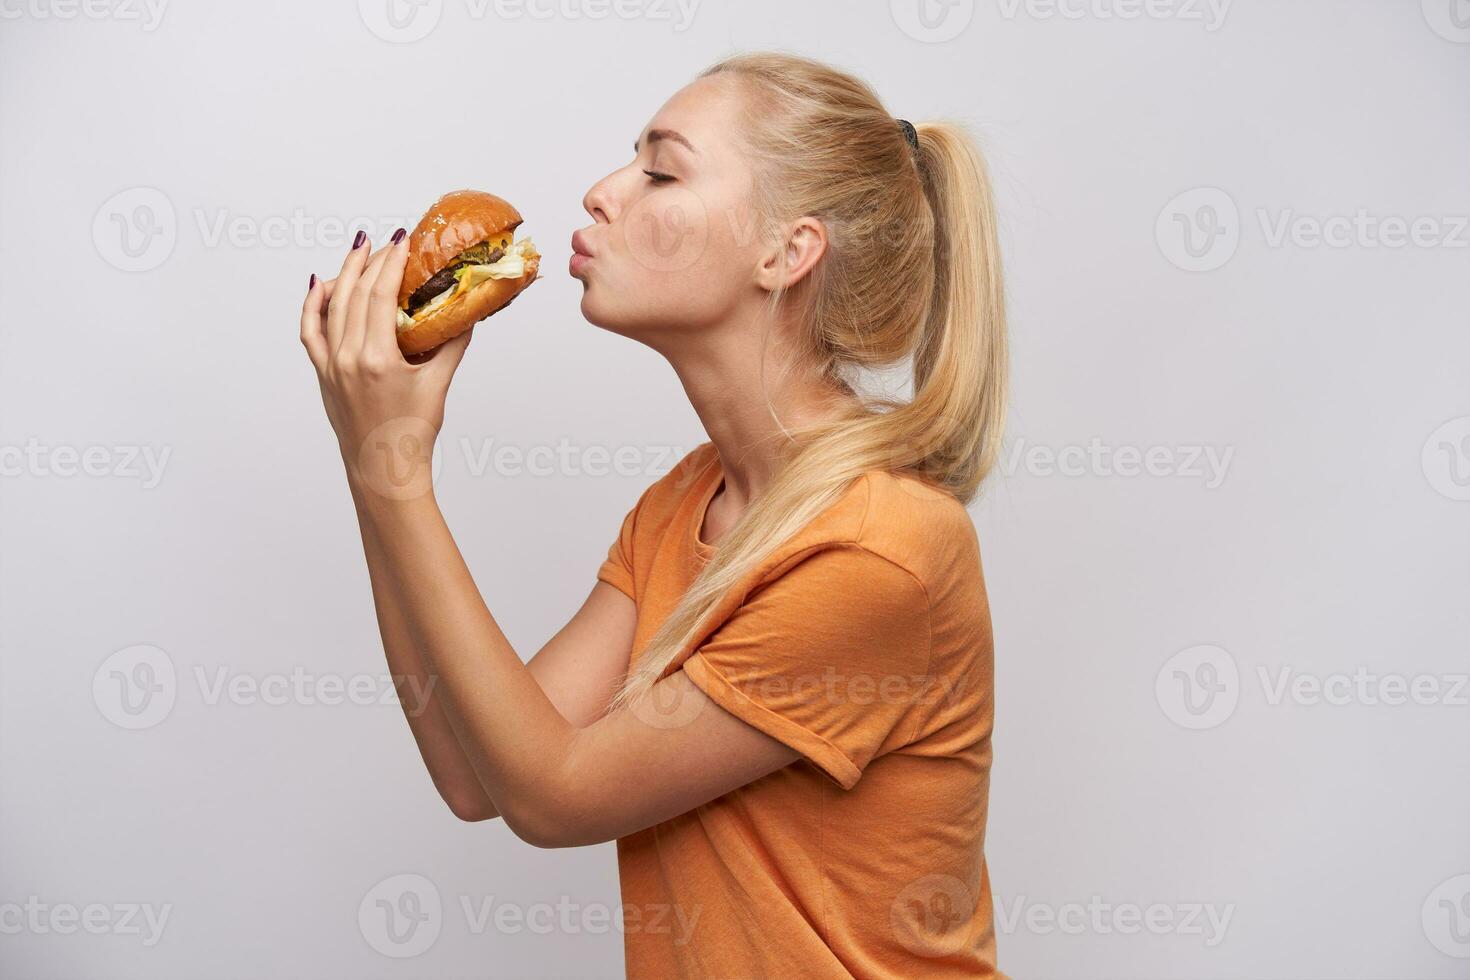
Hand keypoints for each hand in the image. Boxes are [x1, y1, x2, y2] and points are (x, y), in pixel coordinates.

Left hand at [300, 230, 472, 499]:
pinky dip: (314, 305)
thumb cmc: (412, 433)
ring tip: (359, 250)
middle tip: (388, 242)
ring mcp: (331, 365)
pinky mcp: (323, 373)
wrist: (383, 469)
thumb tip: (466, 315)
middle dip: (371, 261)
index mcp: (377, 359)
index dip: (390, 264)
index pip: (379, 296)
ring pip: (332, 306)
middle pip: (355, 294)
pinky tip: (322, 284)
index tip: (402, 243)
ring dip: (345, 274)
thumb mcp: (438, 384)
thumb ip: (452, 345)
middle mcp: (348, 358)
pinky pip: (310, 331)